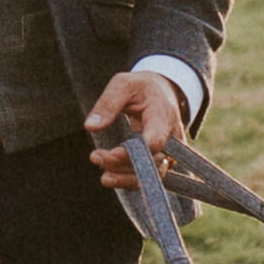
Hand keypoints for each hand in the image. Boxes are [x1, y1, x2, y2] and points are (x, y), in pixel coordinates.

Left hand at [84, 65, 190, 190]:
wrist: (162, 91)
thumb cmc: (141, 87)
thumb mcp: (123, 84)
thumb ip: (107, 104)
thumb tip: (91, 126)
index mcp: (163, 116)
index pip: (154, 142)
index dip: (131, 154)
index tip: (107, 154)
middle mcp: (172, 137)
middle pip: (152, 162)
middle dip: (122, 165)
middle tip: (95, 157)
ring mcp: (170, 151)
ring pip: (153, 174)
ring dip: (126, 178)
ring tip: (103, 176)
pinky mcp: (163, 160)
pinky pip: (150, 175)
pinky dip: (130, 179)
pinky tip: (111, 176)